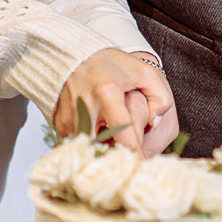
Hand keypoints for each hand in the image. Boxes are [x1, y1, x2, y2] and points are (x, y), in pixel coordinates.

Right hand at [55, 48, 178, 156]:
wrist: (77, 57)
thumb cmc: (114, 66)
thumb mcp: (145, 74)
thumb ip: (160, 98)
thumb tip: (154, 125)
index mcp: (107, 94)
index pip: (125, 138)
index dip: (136, 156)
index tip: (143, 164)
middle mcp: (85, 108)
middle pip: (106, 150)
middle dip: (117, 156)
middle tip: (128, 156)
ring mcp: (70, 117)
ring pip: (92, 151)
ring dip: (103, 150)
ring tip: (112, 138)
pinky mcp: (60, 124)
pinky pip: (79, 145)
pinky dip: (91, 144)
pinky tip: (97, 132)